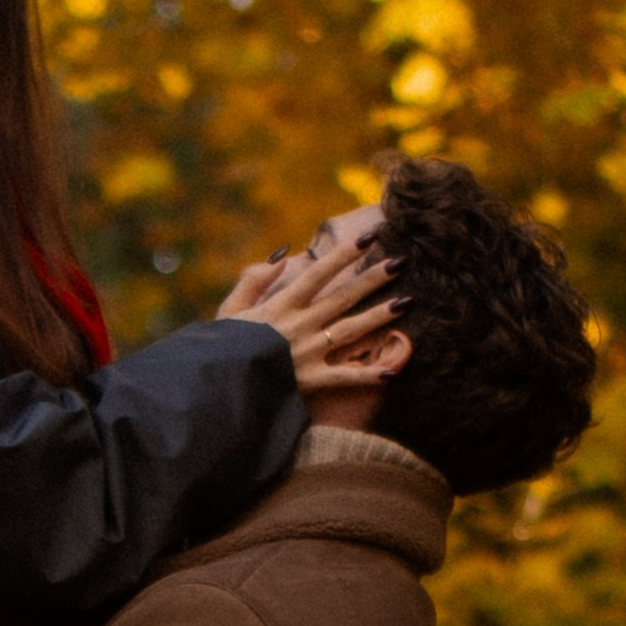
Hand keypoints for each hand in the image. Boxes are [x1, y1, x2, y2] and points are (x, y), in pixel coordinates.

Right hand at [219, 207, 405, 398]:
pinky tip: (394, 369)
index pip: (319, 274)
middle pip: (343, 297)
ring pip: (351, 330)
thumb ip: (254, 280)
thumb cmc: (221, 349)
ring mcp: (308, 354)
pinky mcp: (310, 381)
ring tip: (407, 301)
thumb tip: (283, 255)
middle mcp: (299, 326)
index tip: (370, 237)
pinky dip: (369, 375)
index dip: (345, 254)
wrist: (218, 387)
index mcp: (281, 306)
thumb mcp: (230, 309)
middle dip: (373, 278)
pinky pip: (345, 377)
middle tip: (401, 261)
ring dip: (380, 315)